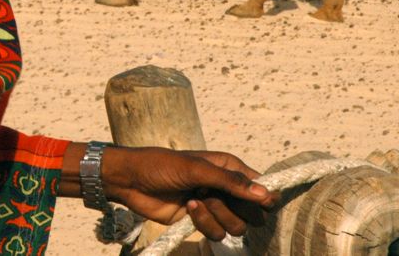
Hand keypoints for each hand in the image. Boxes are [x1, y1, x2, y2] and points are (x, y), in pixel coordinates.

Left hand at [61, 143, 277, 240]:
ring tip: (195, 200)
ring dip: (215, 216)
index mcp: (228, 167)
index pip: (259, 185)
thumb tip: (265, 194)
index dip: (265, 196)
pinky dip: (203, 223)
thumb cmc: (162, 165)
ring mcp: (213, 206)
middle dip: (233, 208)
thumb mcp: (197, 169)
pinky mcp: (199, 221)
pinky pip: (215, 233)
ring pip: (234, 226)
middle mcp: (224, 187)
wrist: (131, 181)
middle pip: (250, 211)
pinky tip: (188, 208)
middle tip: (214, 196)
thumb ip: (231, 182)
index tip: (267, 205)